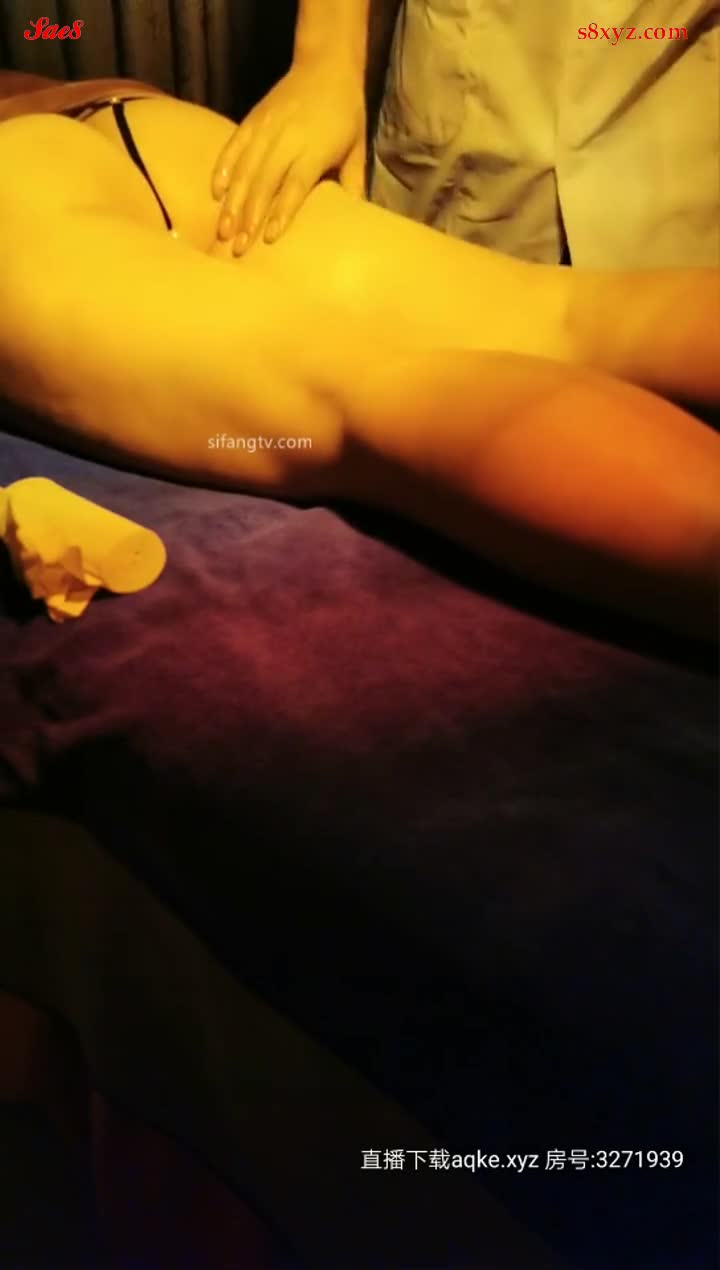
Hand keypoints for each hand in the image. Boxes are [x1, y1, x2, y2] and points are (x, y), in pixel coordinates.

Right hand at [212, 59, 366, 254]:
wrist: (326, 64)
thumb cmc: (345, 113)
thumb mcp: (356, 148)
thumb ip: (353, 183)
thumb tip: (355, 221)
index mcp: (314, 148)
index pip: (294, 185)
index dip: (281, 211)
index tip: (269, 237)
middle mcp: (287, 139)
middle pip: (264, 182)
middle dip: (249, 216)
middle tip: (238, 247)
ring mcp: (266, 128)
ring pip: (245, 169)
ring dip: (232, 202)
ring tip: (223, 230)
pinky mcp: (252, 119)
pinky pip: (233, 146)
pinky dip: (223, 169)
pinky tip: (215, 193)